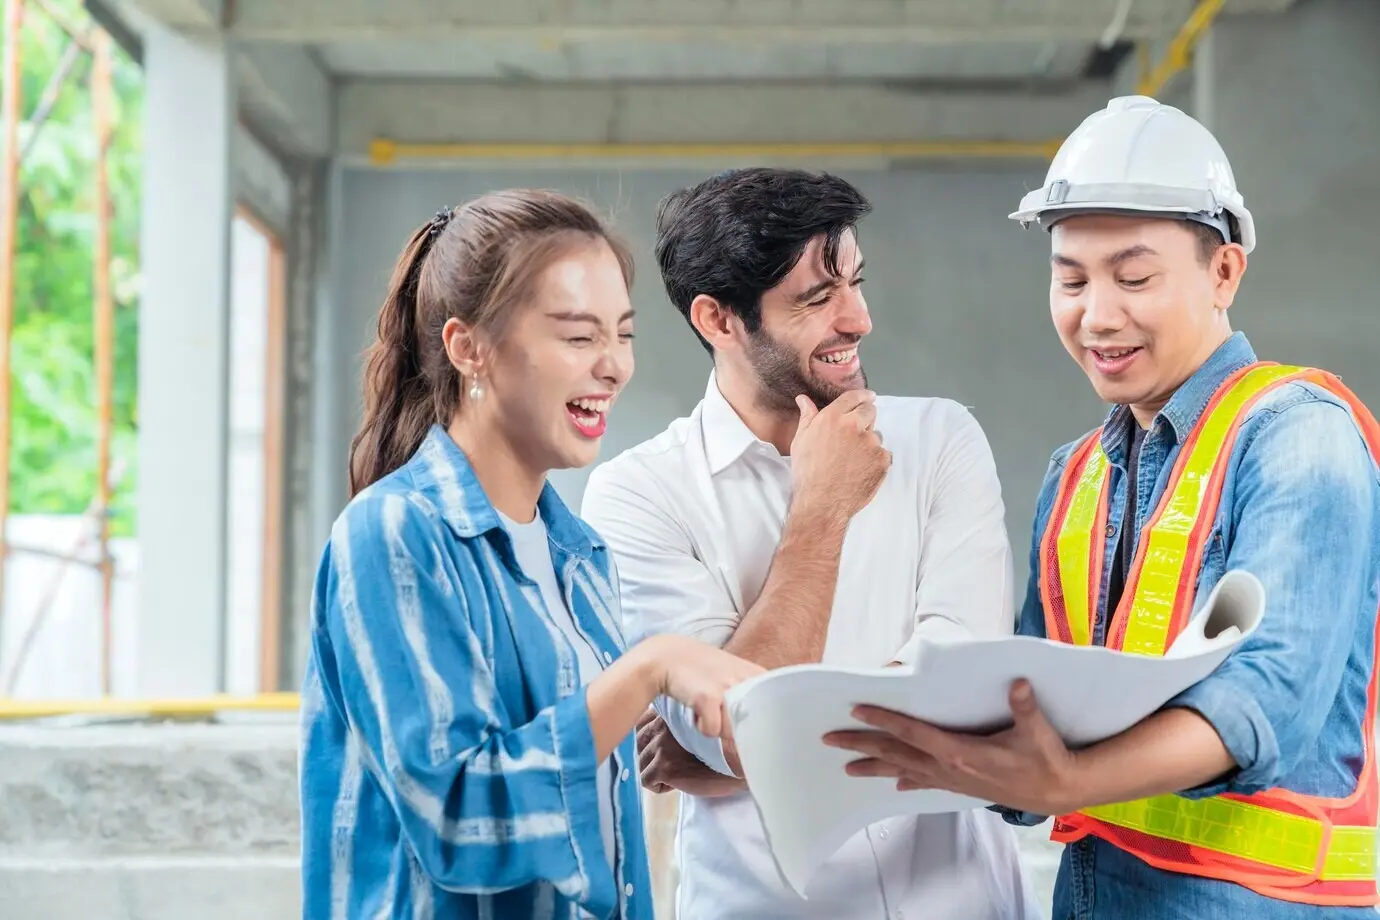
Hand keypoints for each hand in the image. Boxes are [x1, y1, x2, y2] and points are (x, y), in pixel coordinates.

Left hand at [636, 709, 747, 796]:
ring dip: (656, 771)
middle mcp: (664, 725)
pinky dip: (660, 786)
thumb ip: (683, 723)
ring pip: (642, 763)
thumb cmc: (728, 745)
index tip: (666, 748)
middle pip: (639, 742)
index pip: (643, 722)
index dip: (652, 738)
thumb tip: (662, 735)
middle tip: (672, 763)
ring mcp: (663, 746)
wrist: (744, 760)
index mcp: (672, 712)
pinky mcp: (666, 767)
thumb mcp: (703, 725)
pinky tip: (678, 783)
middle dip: (651, 755)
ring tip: (678, 773)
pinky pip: (648, 781)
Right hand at [642, 635, 764, 738]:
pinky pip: (712, 731)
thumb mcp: (736, 674)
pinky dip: (702, 728)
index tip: (753, 727)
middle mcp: (746, 680)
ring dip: (718, 728)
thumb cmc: (704, 670)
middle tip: (723, 716)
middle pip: (753, 726)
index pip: (777, 709)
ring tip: (708, 710)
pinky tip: (697, 712)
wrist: (668, 656)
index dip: (765, 724)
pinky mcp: (707, 698)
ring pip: (733, 732)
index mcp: (758, 675)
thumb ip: (753, 693)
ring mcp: (727, 688)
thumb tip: (765, 728)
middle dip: (738, 729)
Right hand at [790, 389, 891, 522]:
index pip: (853, 397)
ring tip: (853, 461)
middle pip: (870, 411)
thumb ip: (807, 417)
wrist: (822, 502)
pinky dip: (876, 461)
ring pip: (876, 435)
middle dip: (866, 418)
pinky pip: (884, 455)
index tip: (869, 397)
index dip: (862, 396)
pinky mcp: (882, 459)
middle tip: (856, 435)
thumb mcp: (801, 441)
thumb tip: (804, 399)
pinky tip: (861, 471)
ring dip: (869, 442)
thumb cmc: (807, 473)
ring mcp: (870, 443)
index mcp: (832, 418)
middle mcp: (853, 425)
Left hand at [821, 679, 1080, 815]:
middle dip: (862, 745)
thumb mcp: (1036, 729)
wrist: (1059, 789)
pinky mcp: (961, 787)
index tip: (857, 709)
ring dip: (874, 766)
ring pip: (904, 770)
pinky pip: (925, 782)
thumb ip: (1024, 706)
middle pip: (897, 753)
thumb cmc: (1047, 756)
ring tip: (847, 766)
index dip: (884, 720)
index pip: (913, 732)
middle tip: (829, 739)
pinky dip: (906, 779)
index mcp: (961, 752)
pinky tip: (894, 783)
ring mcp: (953, 780)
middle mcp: (950, 768)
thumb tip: (1018, 682)